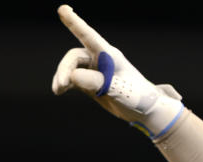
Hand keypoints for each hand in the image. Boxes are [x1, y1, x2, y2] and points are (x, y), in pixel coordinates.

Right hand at [51, 4, 184, 137]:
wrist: (144, 110)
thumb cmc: (136, 96)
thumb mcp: (118, 89)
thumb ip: (96, 81)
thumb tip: (73, 75)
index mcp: (110, 56)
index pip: (89, 36)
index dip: (75, 23)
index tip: (63, 9)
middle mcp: (100, 59)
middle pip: (74, 56)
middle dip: (65, 69)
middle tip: (60, 86)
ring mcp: (95, 70)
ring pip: (71, 67)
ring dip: (62, 77)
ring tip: (58, 90)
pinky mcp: (91, 81)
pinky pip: (72, 78)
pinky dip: (64, 83)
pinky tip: (59, 90)